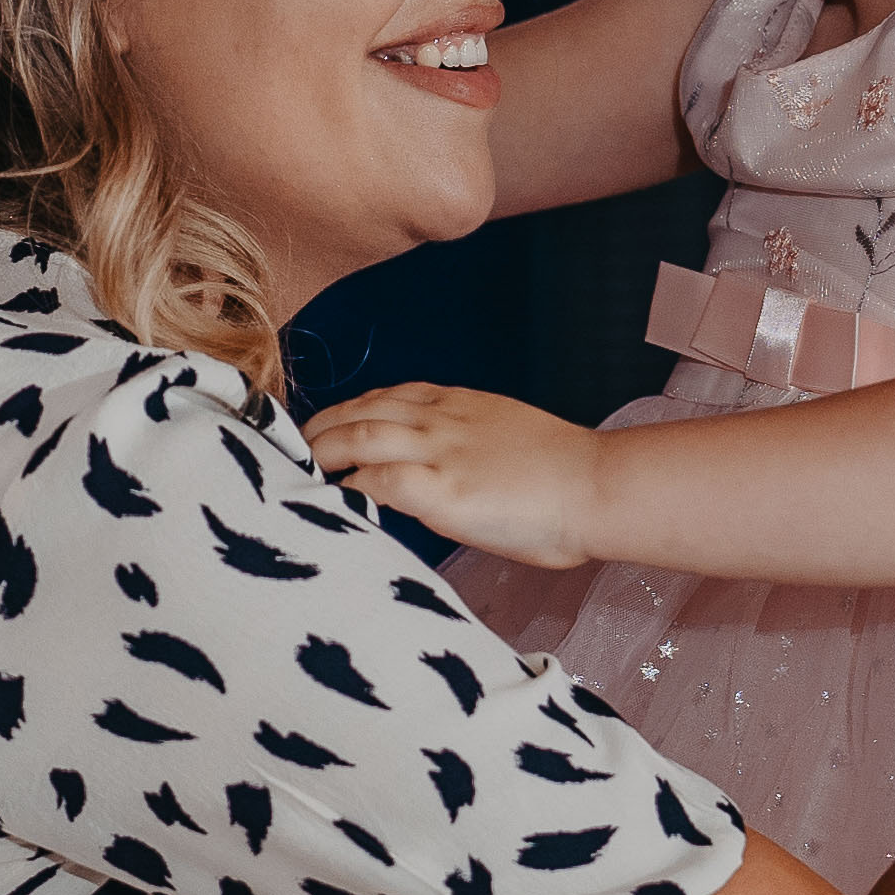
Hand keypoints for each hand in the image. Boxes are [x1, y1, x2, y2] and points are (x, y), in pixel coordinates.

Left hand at [307, 383, 609, 565]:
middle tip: (297, 447)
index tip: (332, 424)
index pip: (392, 394)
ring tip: (299, 470)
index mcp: (463, 404)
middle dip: (322, 426)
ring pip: (359, 435)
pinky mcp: (440, 490)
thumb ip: (472, 447)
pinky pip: (375, 481)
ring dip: (322, 452)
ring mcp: (440, 451)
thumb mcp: (511, 440)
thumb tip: (452, 474)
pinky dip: (348, 487)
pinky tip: (333, 500)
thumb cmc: (568, 476)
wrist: (598, 486)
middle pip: (363, 410)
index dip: (353, 408)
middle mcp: (443, 419)